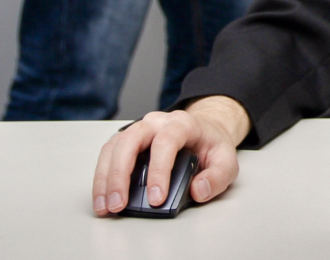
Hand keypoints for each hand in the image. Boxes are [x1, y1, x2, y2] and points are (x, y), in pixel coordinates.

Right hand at [91, 97, 249, 215]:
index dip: (159, 170)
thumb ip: (218, 176)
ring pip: (114, 146)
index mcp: (183, 123)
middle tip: (119, 203)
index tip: (156, 197)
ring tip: (106, 207)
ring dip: (106, 178)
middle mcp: (157, 122)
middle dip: (121, 174)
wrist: (204, 131)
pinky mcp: (127, 141)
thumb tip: (199, 190)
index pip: (166, 141)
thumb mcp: (227, 160)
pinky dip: (102, 178)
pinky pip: (108, 155)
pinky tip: (103, 198)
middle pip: (131, 140)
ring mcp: (139, 129)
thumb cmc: (211, 146)